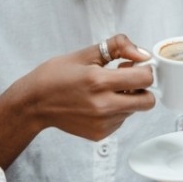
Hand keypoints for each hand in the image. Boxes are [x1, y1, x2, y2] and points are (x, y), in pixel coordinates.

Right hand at [9, 34, 155, 140]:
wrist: (34, 103)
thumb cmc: (56, 75)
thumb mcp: (85, 53)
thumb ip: (118, 47)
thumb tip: (142, 54)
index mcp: (99, 81)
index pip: (145, 78)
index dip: (143, 69)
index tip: (133, 65)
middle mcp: (103, 105)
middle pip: (148, 101)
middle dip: (142, 88)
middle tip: (126, 80)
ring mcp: (102, 123)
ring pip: (134, 111)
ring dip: (128, 99)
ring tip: (105, 91)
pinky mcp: (100, 134)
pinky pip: (121, 121)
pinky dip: (116, 111)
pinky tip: (98, 103)